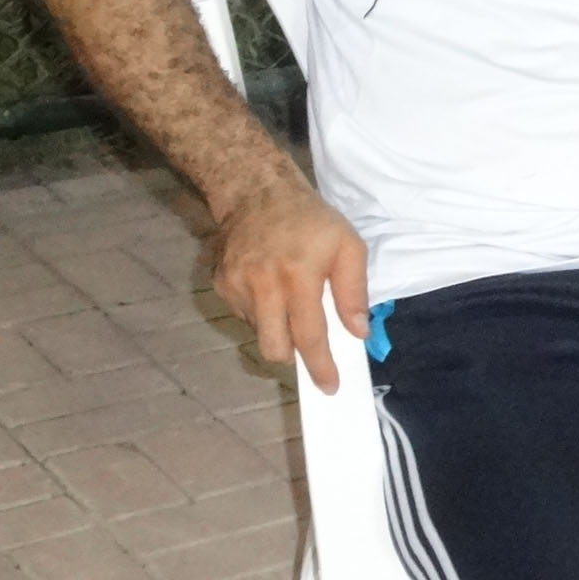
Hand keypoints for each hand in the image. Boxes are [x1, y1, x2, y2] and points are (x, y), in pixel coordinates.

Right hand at [211, 173, 369, 395]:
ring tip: (290, 301)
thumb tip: (358, 332)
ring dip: (278, 330)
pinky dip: (262, 313)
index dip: (320, 365)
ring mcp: (236, 286)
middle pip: (275, 347)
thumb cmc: (311, 221)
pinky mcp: (221, 284)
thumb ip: (354, 291)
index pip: (309, 335)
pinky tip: (271, 289)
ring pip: (259, 333)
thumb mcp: (348, 246)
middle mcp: (262, 285)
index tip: (330, 386)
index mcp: (298, 276)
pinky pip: (245, 316)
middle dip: (294, 357)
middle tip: (311, 349)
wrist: (256, 193)